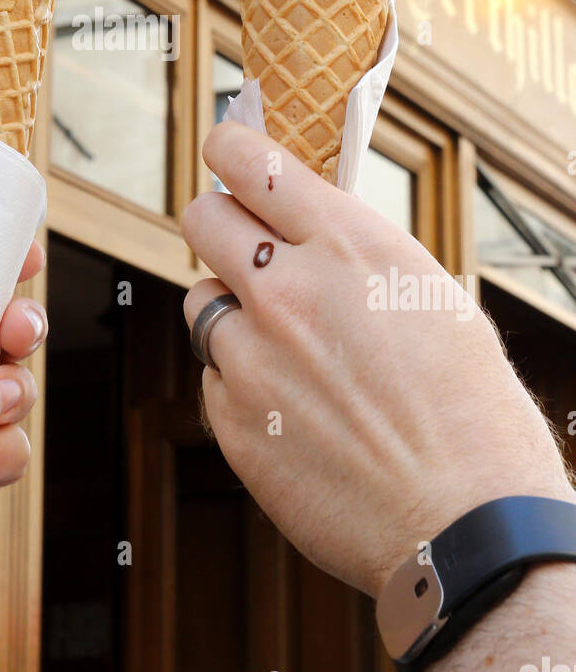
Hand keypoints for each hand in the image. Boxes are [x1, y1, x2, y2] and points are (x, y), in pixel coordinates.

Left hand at [181, 123, 572, 596]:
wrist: (470, 525)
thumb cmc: (471, 411)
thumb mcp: (426, 296)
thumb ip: (351, 255)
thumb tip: (303, 227)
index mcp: (349, 245)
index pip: (251, 159)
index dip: (229, 145)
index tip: (225, 147)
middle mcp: (288, 290)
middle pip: (200, 218)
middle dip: (217, 224)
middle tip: (241, 247)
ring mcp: (252, 357)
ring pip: (200, 302)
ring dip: (230, 313)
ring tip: (288, 352)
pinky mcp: (232, 421)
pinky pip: (213, 377)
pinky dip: (240, 384)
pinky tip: (295, 411)